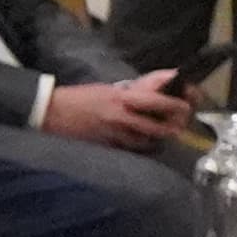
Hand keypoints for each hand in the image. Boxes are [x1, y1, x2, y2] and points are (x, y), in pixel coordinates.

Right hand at [49, 70, 198, 154]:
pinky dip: (139, 147)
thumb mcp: (107, 89)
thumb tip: (156, 87)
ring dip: (157, 140)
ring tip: (162, 137)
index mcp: (122, 99)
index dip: (177, 106)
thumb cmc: (79, 98)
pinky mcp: (105, 146)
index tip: (187, 107)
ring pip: (146, 142)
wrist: (50, 112)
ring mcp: (113, 134)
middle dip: (173, 128)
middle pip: (157, 127)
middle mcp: (120, 118)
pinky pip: (130, 149)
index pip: (158, 102)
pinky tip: (141, 145)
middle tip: (178, 127)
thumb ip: (131, 92)